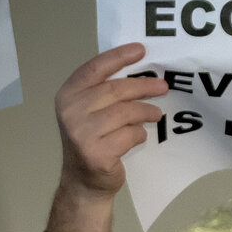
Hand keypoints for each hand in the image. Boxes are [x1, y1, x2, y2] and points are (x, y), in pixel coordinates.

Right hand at [55, 43, 167, 200]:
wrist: (84, 181)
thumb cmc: (92, 140)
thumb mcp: (90, 111)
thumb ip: (105, 92)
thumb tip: (142, 73)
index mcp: (68, 94)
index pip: (95, 68)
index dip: (119, 57)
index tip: (141, 50)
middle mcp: (71, 111)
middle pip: (115, 90)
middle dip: (143, 86)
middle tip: (163, 86)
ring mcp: (81, 133)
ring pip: (125, 112)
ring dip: (145, 112)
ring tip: (156, 113)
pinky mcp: (96, 154)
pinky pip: (129, 135)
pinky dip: (138, 134)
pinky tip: (139, 136)